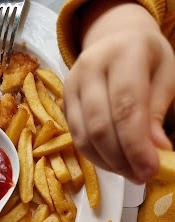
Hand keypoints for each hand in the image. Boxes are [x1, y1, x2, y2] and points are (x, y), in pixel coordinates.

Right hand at [63, 2, 174, 182]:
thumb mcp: (166, 77)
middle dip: (122, 159)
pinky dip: (97, 157)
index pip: (126, 107)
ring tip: (130, 172)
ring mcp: (71, 85)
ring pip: (85, 137)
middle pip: (101, 126)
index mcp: (124, 53)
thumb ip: (158, 112)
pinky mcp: (62, 102)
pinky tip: (115, 162)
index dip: (136, 145)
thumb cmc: (147, 60)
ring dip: (109, 162)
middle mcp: (91, 67)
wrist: (115, 40)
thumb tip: (155, 150)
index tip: (150, 170)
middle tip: (141, 176)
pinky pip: (77, 138)